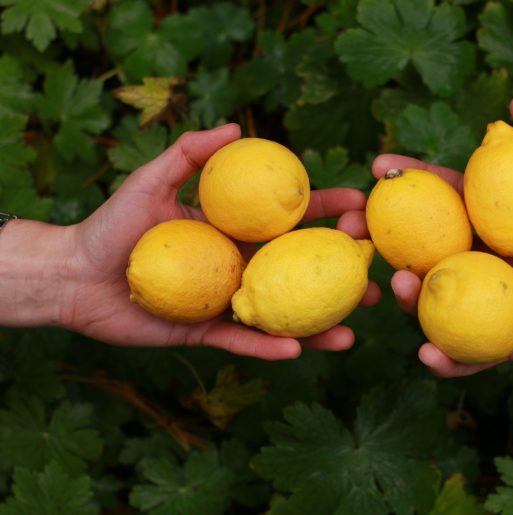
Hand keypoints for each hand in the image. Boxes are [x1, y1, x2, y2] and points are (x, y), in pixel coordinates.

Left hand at [0, 124, 379, 359]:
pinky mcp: (207, 331)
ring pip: (283, 311)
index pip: (291, 219)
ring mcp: (228, 299)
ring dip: (322, 322)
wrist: (74, 275)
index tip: (363, 208)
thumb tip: (236, 126)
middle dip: (342, 273)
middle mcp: (240, 264)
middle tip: (375, 276)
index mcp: (235, 229)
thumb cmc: (112, 225)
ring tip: (353, 329)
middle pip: (301, 268)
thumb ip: (191, 153)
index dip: (329, 213)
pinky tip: (297, 349)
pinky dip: (270, 345)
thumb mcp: (150, 181)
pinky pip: (243, 338)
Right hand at [342, 97, 512, 376]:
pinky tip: (428, 354)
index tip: (377, 170)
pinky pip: (467, 354)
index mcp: (495, 222)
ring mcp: (489, 302)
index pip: (442, 198)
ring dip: (405, 294)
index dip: (407, 182)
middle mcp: (483, 260)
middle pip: (422, 249)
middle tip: (353, 232)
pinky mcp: (503, 344)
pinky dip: (444, 358)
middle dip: (380, 239)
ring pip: (434, 300)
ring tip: (399, 285)